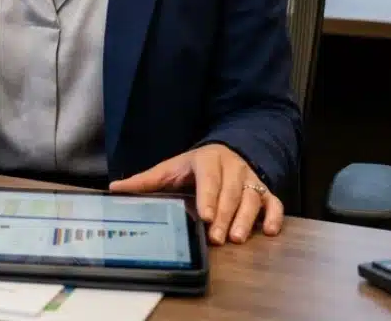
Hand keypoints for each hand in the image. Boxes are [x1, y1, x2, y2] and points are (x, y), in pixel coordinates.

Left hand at [109, 143, 283, 244]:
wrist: (227, 151)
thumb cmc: (196, 166)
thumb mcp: (170, 169)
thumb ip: (146, 181)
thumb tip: (115, 189)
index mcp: (208, 161)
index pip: (209, 179)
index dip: (209, 197)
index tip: (205, 215)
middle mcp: (232, 169)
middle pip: (231, 193)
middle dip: (225, 216)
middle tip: (218, 238)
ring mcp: (250, 181)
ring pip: (252, 199)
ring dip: (247, 219)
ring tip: (238, 238)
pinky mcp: (265, 191)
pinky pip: (274, 203)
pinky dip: (275, 216)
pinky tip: (270, 231)